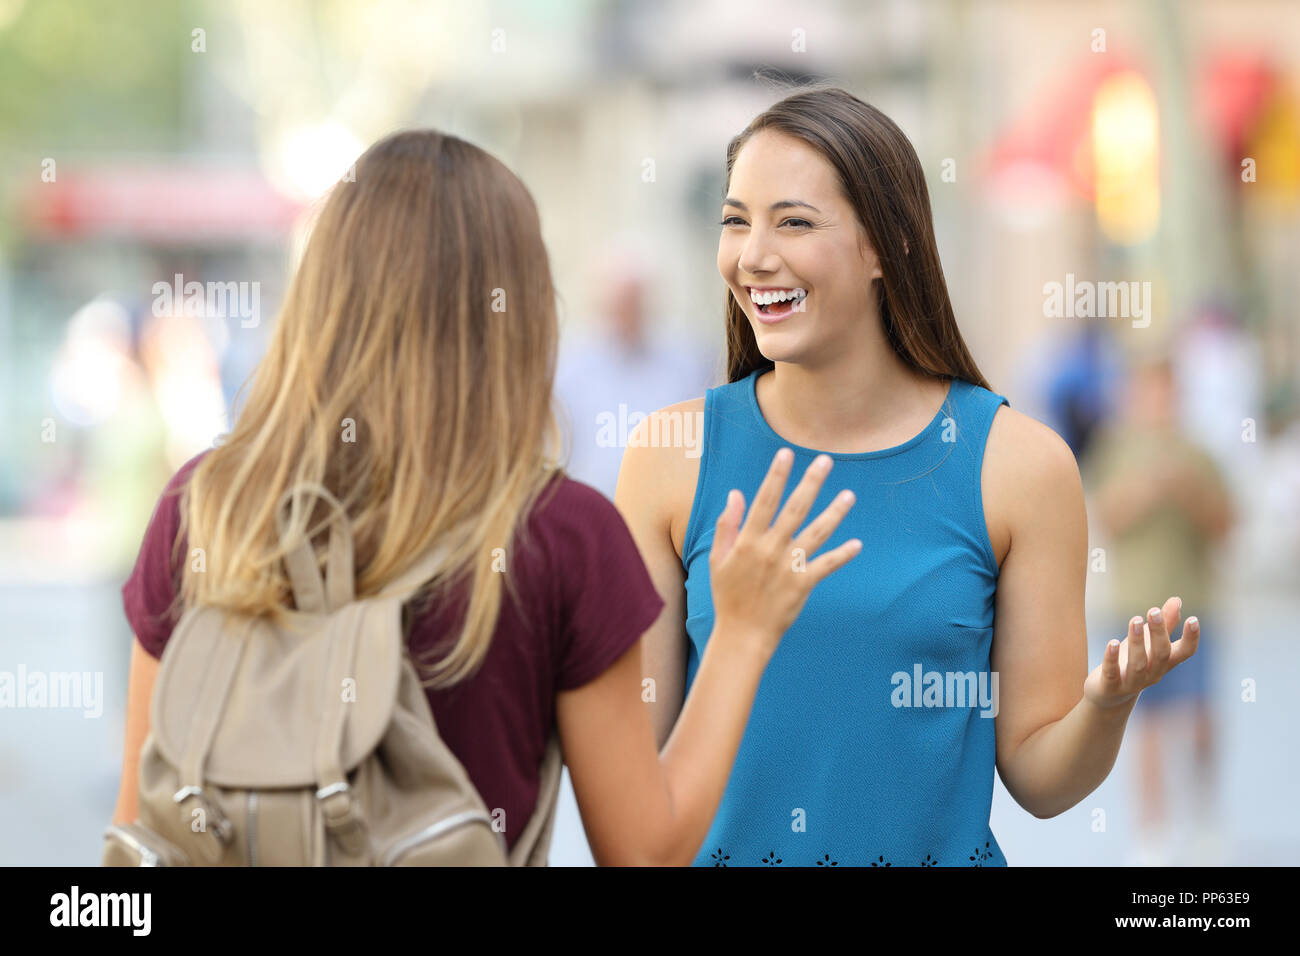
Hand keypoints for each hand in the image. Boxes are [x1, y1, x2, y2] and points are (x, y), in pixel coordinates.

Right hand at [709, 448, 861, 657]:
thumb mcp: (717, 558)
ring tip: (850, 496)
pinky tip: (857, 544)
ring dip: (834, 514)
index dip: (776, 476)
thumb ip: (727, 525)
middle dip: (810, 483)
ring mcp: (788, 567)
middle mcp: (770, 550)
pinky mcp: (802, 585)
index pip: (764, 501)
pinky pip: (825, 566)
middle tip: (826, 461)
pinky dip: (842, 555)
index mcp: (747, 541)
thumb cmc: (727, 595)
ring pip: (816, 534)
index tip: (787, 454)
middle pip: (794, 510)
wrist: (741, 634)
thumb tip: (735, 493)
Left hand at [1083, 595, 1200, 709]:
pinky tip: (1112, 642)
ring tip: (1135, 620)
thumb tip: (1177, 600)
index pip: (1185, 652)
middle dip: (1159, 633)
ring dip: (1137, 642)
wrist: (1109, 696)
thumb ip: (1164, 624)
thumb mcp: (1148, 642)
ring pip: (1138, 664)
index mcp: (1165, 662)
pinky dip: (1112, 658)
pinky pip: (1112, 673)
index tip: (1193, 619)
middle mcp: (1152, 674)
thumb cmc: (1133, 662)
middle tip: (1154, 610)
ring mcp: (1132, 682)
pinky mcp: (1111, 686)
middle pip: (1161, 654)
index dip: (1191, 638)